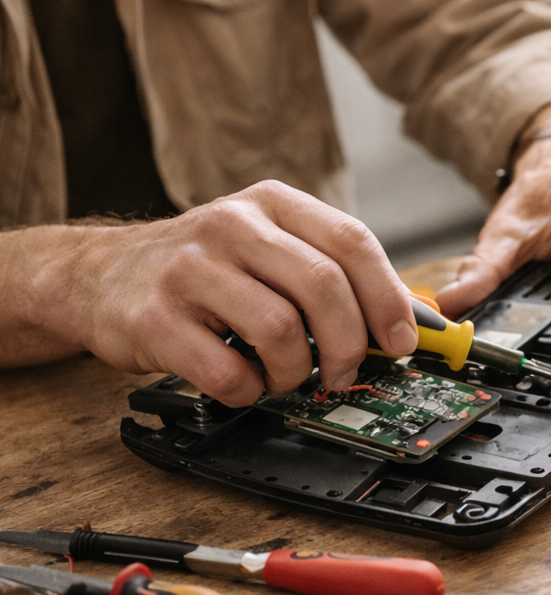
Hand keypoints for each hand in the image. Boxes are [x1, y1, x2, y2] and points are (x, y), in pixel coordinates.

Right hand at [26, 180, 415, 405]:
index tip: (403, 341)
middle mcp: (231, 225)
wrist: (97, 275)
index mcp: (271, 204)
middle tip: (343, 372)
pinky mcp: (154, 318)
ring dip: (296, 372)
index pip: (352, 242)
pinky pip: (228, 371)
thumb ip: (331, 273)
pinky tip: (242, 382)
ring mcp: (189, 269)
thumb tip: (408, 321)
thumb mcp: (267, 248)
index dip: (389, 297)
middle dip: (349, 345)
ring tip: (284, 376)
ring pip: (281, 330)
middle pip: (324, 288)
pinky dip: (248, 391)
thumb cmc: (202, 269)